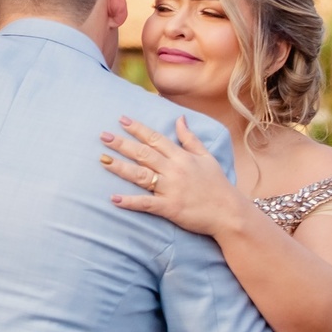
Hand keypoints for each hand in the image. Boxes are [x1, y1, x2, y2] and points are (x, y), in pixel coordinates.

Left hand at [99, 115, 233, 235]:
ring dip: (120, 167)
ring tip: (103, 160)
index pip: (155, 138)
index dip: (137, 128)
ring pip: (140, 175)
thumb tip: (179, 118)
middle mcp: (174, 170)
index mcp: (182, 157)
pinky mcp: (169, 207)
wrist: (229, 212)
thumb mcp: (207, 157)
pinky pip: (146, 203)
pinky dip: (129, 201)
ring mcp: (170, 189)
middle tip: (103, 136)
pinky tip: (114, 198)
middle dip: (122, 144)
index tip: (121, 119)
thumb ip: (190, 138)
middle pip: (143, 153)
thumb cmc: (218, 185)